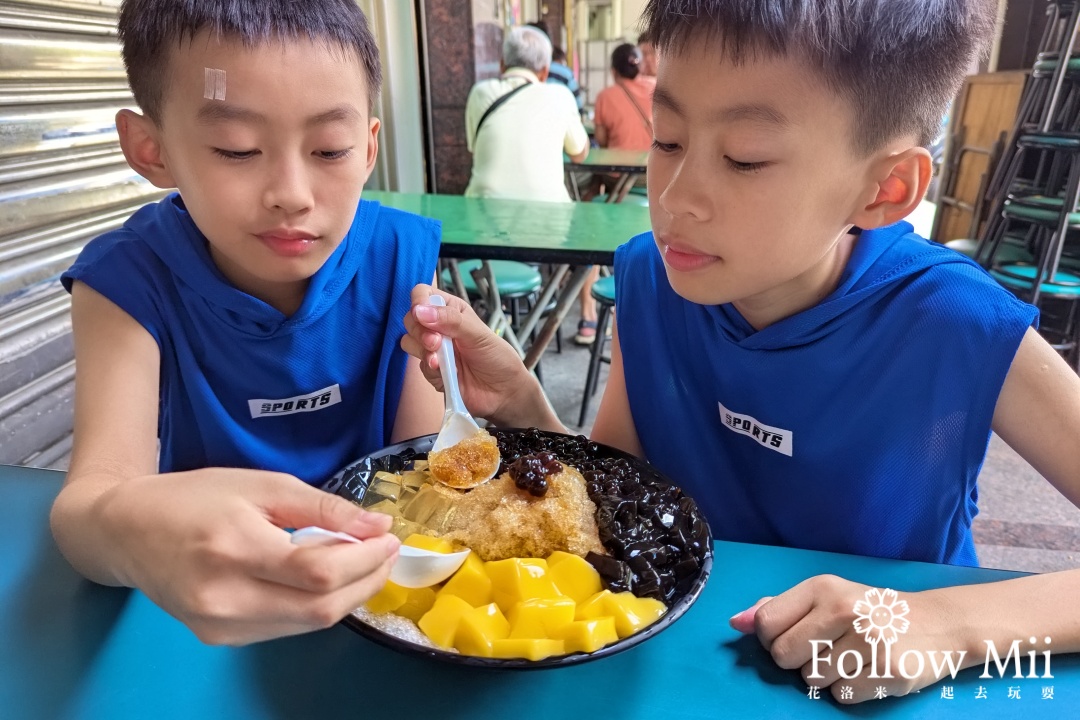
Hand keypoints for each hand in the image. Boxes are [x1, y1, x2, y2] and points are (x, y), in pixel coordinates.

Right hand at [96, 467, 400, 644]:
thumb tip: (377, 527)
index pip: (318, 572)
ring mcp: (220, 625)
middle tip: (386, 554)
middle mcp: (225, 597)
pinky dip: (316, 606)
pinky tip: (325, 581)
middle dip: (366, 582)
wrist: (127, 531)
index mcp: (235, 548)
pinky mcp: (220, 639)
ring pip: (308, 624)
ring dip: (346, 597)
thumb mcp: (262, 485)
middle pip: (320, 608)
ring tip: (363, 565)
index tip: (390, 539)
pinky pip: (286, 628)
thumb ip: (323, 508)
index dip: (365, 560)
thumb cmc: (196, 497)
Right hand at [401, 284, 553, 427]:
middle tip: (436, 342)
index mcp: (451, 310)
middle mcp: (439, 327)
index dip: (418, 302)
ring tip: (440, 360)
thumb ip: (450, 320)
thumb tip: (420, 311)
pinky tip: (446, 373)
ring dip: (422, 350)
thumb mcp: (479, 334)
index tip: (421, 314)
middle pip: (411, 319)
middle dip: (420, 331)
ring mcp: (434, 349)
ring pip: (409, 341)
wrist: (503, 392)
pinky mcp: (432, 370)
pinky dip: (430, 369)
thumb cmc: (497, 358)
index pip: (424, 295)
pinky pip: (418, 365)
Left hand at [731, 575, 963, 702]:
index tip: (791, 638)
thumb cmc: (869, 611)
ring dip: (825, 677)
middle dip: (797, 661)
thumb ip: (779, 608)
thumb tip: (737, 622)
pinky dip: (848, 691)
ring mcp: (868, 641)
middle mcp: (845, 610)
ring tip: (850, 658)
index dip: (772, 640)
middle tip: (823, 650)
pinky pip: (840, 696)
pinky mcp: (888, 672)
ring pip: (812, 680)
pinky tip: (866, 672)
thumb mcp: (825, 597)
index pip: (767, 624)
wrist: (937, 623)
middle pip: (785, 656)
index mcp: (823, 588)